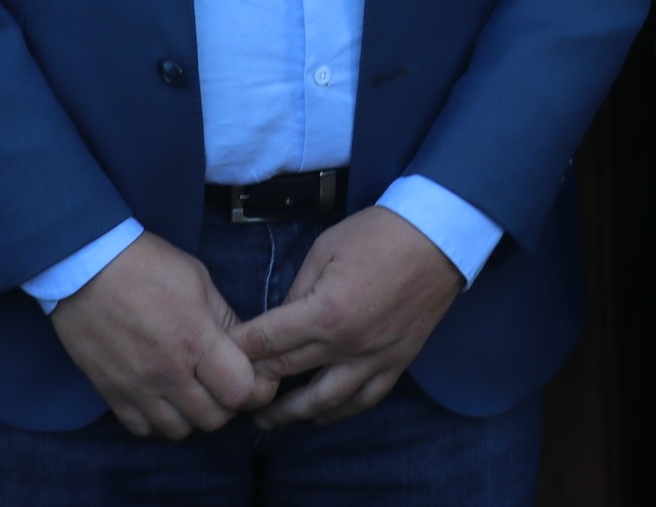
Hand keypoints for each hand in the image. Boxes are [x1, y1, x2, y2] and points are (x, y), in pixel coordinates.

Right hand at [51, 234, 274, 438]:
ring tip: (191, 390)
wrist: (84, 266)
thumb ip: (225, 319)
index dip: (255, 387)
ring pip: (179, 431)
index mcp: (196, 338)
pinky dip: (158, 421)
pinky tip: (162, 398)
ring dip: (193, 415)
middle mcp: (168, 372)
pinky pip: (143, 430)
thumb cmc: (145, 265)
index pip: (241, 391)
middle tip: (222, 382)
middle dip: (227, 403)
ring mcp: (137, 387)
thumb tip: (245, 347)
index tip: (254, 375)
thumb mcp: (198, 280)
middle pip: (214, 419)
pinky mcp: (111, 393)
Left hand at [232, 207, 464, 426]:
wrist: (438, 239)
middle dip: (255, 382)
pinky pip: (364, 400)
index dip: (238, 350)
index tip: (218, 355)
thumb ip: (297, 290)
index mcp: (325, 313)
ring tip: (267, 420)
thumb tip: (279, 320)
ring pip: (324, 402)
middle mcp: (347, 345)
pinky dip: (338, 412)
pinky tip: (320, 415)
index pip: (268, 342)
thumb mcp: (325, 249)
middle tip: (231, 390)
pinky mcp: (396, 364)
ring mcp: (374, 359)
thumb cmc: (378, 235)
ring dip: (291, 414)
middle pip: (288, 372)